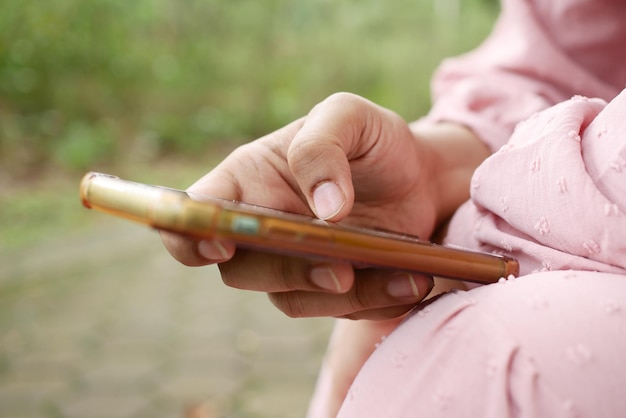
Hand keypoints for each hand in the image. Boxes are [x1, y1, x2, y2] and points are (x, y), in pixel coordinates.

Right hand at [162, 93, 487, 318]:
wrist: (421, 175)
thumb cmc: (373, 140)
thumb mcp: (349, 117)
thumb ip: (323, 147)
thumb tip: (325, 211)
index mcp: (248, 180)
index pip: (197, 212)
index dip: (191, 233)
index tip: (221, 243)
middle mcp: (262, 228)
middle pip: (242, 269)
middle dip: (287, 272)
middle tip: (337, 269)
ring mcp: (295, 264)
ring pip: (293, 298)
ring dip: (342, 295)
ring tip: (401, 277)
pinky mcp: (333, 290)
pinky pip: (342, 310)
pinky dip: (377, 301)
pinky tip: (412, 283)